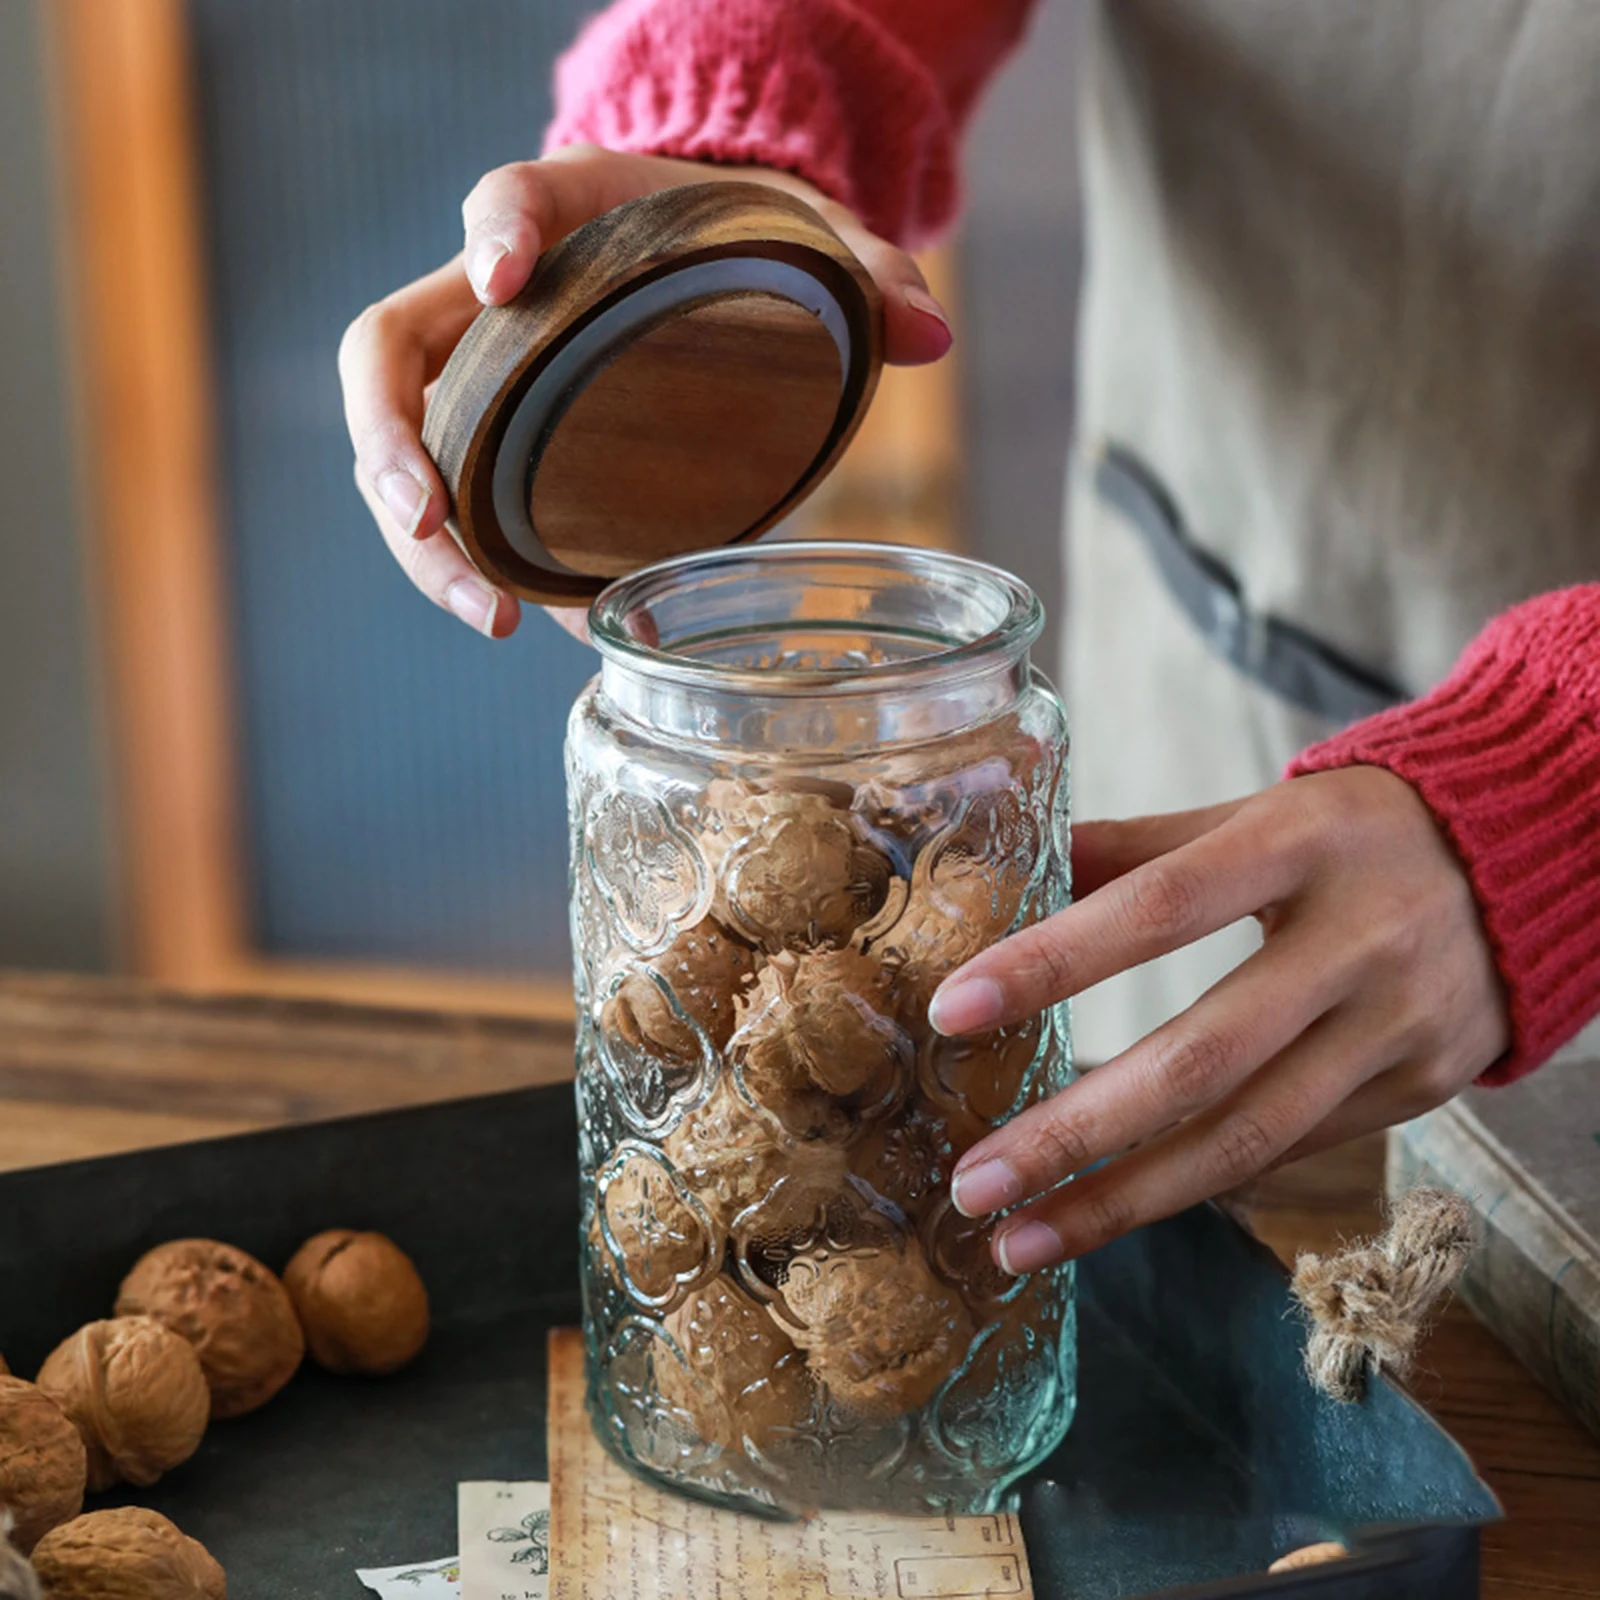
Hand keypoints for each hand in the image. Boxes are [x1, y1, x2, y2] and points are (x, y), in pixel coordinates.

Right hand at [337, 145, 953, 641]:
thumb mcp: (803, 237)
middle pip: (389, 354)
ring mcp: (482, 375)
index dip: (488, 232)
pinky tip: (538, 624)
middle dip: (390, 443)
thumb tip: (927, 330)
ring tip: (491, 617)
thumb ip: (865, 270)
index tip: (502, 278)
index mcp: (565, 211)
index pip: (501, 196)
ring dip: (422, 542)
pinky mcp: (500, 444)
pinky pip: (463, 505)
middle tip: (426, 523)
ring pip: (404, 448)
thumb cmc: (737, 238)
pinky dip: (487, 567)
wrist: (702, 257)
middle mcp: (491, 293)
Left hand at [930, 766, 1510, 1272]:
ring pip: (1248, 1138)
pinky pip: (1289, 1151)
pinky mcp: (1418, 1089)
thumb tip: (1012, 867)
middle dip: (1075, 1132)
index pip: (1158, 909)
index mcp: (1300, 844)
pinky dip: (1195, 1186)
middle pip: (1203, 1059)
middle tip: (972, 1182)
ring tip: (1020, 1240)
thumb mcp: (1256, 811)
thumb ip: (1137, 846)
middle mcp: (1358, 943)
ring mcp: (1396, 1028)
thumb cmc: (1359, 827)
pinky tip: (1114, 1210)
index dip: (1054, 962)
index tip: (952, 1010)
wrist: (1534, 858)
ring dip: (1124, 1201)